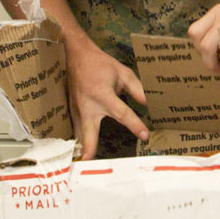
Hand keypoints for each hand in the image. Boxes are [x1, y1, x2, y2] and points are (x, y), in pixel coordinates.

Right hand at [65, 39, 148, 158]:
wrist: (76, 56)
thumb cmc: (100, 64)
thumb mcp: (122, 73)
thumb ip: (136, 89)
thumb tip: (148, 104)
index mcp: (103, 94)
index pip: (121, 113)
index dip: (135, 125)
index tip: (145, 135)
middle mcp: (88, 105)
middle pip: (90, 130)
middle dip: (90, 146)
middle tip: (89, 161)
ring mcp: (77, 109)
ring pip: (80, 132)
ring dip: (83, 146)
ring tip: (86, 163)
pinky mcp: (71, 110)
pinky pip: (76, 127)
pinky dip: (79, 138)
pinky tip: (82, 150)